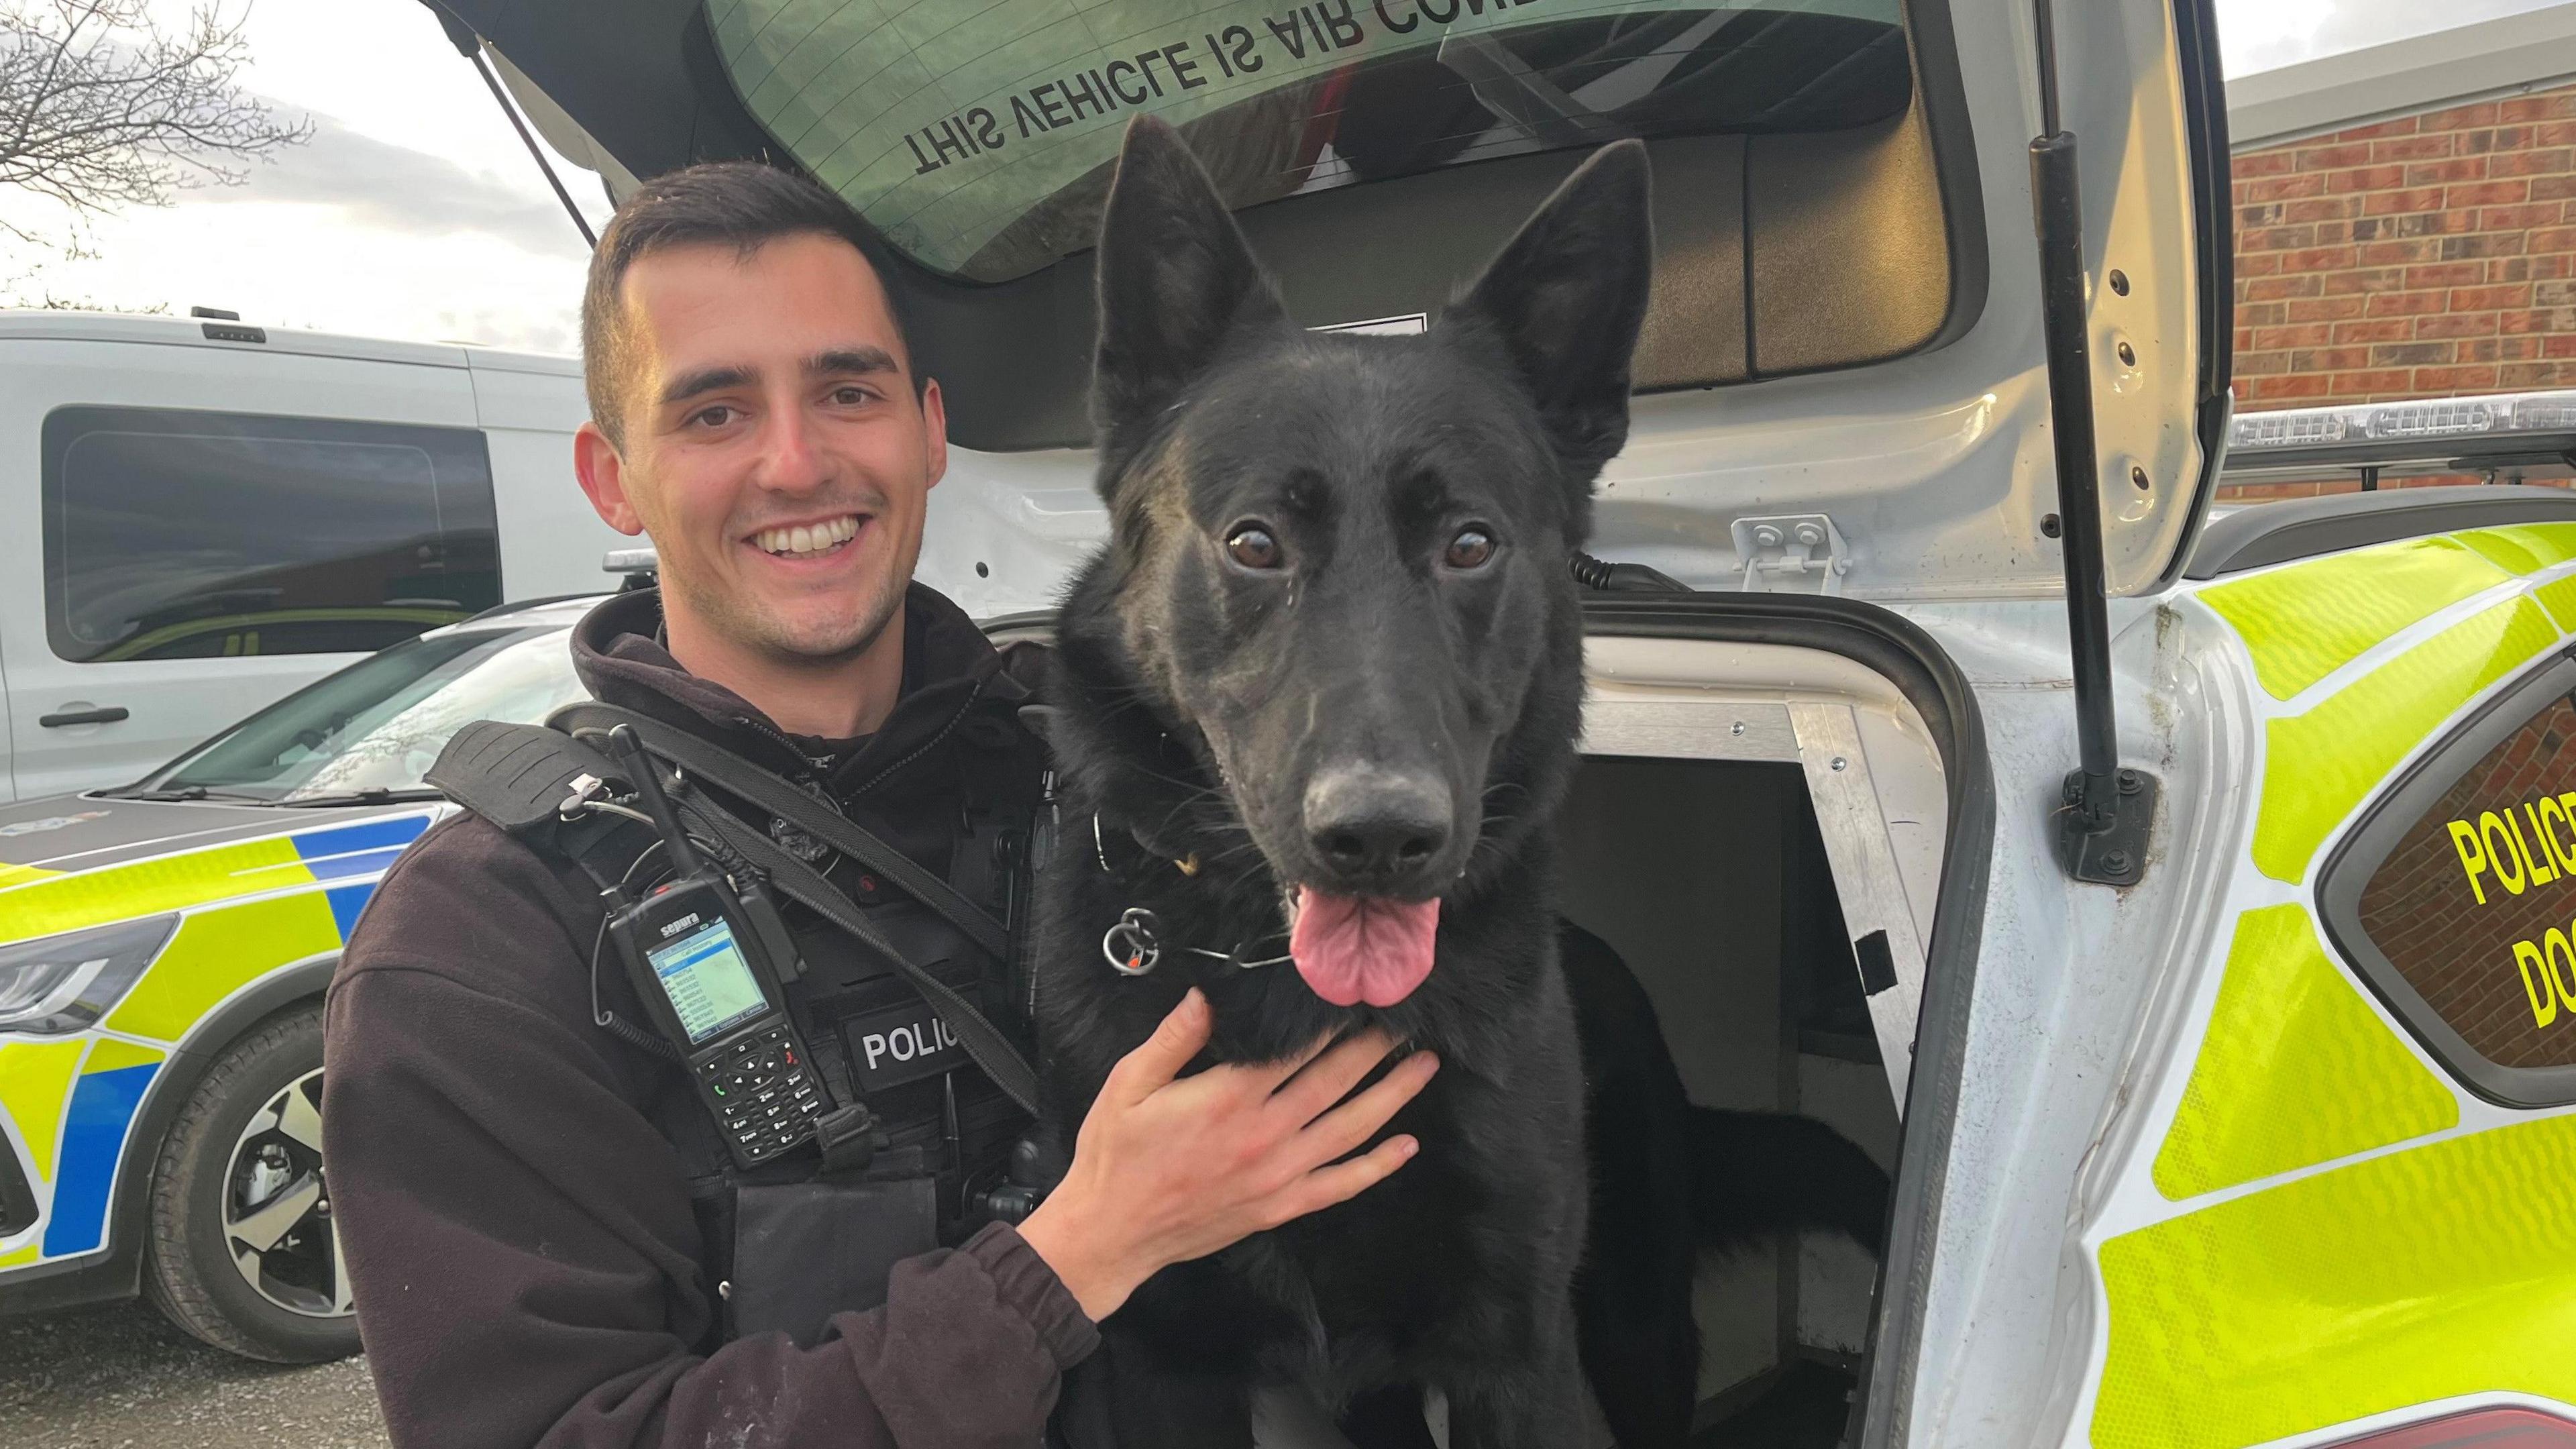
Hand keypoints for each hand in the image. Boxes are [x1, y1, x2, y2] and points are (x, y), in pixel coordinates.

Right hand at [1015, 988, 1436, 1320]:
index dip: (1332, 1019)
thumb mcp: (1130, 1084)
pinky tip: (1406, 1147)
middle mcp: (1265, 1135)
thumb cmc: (1116, 1154)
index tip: (1359, 993)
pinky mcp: (1279, 1207)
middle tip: (1406, 1020)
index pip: (1298, 1047)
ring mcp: (1278, 1176)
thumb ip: (1176, 1037)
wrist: (1111, 1232)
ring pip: (1350, 1129)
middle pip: (1336, 1081)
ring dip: (1392, 1095)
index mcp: (1229, 1097)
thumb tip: (1210, 993)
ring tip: (1424, 1066)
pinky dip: (1377, 1166)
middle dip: (1375, 1048)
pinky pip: (1340, 1185)